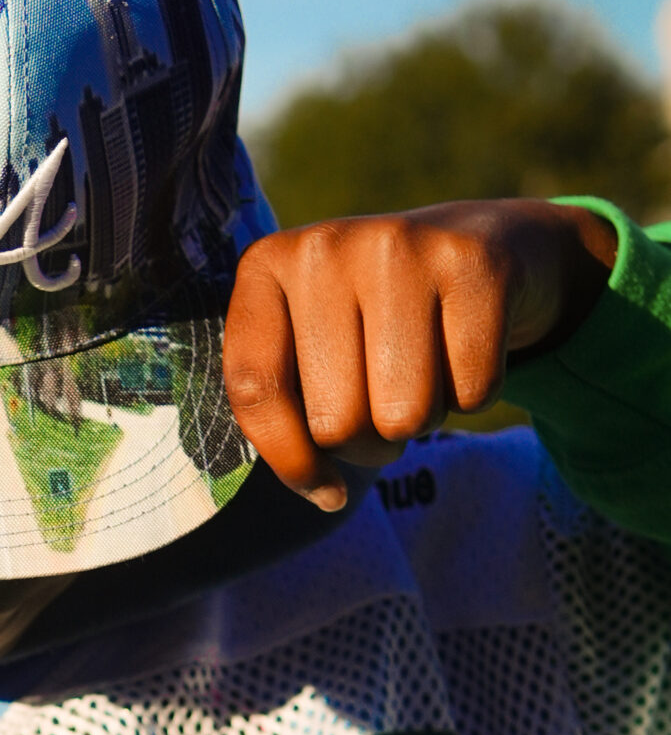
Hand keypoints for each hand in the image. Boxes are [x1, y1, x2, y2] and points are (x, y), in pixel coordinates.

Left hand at [222, 198, 617, 510]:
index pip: (255, 390)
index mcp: (266, 267)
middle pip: (336, 422)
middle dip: (368, 441)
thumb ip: (286, 408)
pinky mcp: (473, 265)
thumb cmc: (376, 316)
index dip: (290, 460)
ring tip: (423, 371)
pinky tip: (463, 347)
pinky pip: (471, 393)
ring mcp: (401, 247)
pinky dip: (472, 395)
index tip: (323, 487)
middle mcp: (324, 248)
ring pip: (405, 417)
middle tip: (384, 401)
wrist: (480, 239)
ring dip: (422, 420)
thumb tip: (325, 494)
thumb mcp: (311, 343)